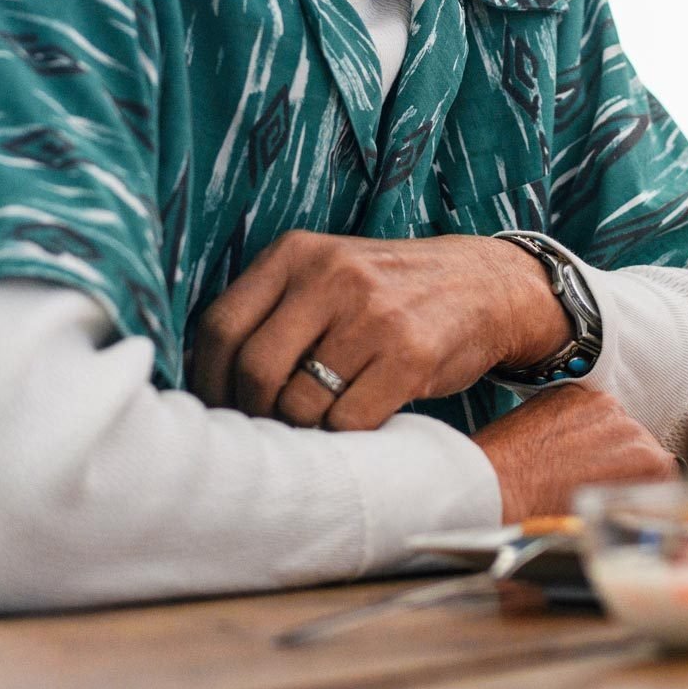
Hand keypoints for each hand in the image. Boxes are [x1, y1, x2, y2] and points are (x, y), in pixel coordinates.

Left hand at [191, 231, 568, 430]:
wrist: (484, 285)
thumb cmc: (387, 292)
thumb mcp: (326, 272)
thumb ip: (271, 308)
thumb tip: (203, 375)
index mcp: (297, 253)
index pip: (221, 325)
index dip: (208, 380)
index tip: (216, 409)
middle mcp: (331, 277)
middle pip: (255, 369)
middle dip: (253, 412)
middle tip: (265, 428)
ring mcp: (372, 315)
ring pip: (301, 403)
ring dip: (302, 429)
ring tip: (316, 422)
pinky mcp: (409, 355)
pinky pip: (350, 421)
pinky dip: (343, 435)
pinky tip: (354, 421)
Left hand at [470, 385, 677, 520]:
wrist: (496, 488)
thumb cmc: (545, 515)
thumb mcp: (605, 519)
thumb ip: (633, 503)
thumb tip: (643, 503)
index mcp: (649, 465)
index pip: (665, 470)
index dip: (644, 483)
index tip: (627, 488)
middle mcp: (631, 428)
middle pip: (639, 443)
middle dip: (621, 459)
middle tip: (590, 478)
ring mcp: (600, 405)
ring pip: (613, 422)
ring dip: (600, 437)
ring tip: (568, 461)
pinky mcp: (571, 392)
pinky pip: (585, 407)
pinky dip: (576, 421)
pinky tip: (555, 443)